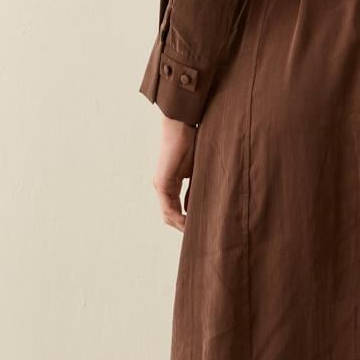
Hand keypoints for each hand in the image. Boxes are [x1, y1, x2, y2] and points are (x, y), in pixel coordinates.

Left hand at [153, 114, 196, 229]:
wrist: (182, 124)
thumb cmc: (192, 141)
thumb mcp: (197, 170)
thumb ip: (195, 188)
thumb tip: (197, 208)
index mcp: (169, 183)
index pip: (174, 209)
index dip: (185, 221)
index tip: (199, 228)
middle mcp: (161, 186)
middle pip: (169, 216)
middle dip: (183, 227)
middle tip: (198, 234)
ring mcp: (159, 185)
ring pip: (167, 214)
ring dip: (181, 225)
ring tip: (196, 233)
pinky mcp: (161, 182)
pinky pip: (168, 208)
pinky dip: (179, 218)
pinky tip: (190, 223)